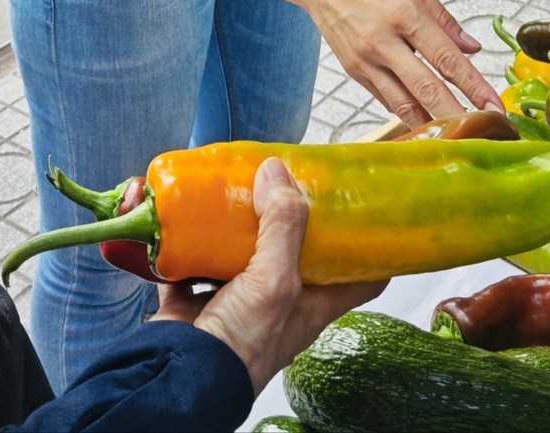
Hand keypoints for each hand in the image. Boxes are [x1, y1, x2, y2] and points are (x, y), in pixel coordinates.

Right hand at [153, 158, 383, 393]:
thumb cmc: (242, 344)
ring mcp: (236, 303)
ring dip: (237, 226)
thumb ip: (283, 226)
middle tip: (289, 180)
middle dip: (291, 219)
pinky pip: (191, 266)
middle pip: (293, 256)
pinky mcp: (196, 303)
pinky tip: (187, 217)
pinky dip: (187, 243)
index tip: (367, 207)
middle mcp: (277, 303)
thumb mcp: (276, 282)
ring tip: (238, 186)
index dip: (370, 246)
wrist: (179, 377)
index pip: (359, 277)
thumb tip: (278, 171)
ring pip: (241, 256)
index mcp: (312, 305)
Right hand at [284, 0, 497, 124]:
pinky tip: (425, 119)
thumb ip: (444, 18)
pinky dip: (407, 112)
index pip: (448, 59)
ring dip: (433, 124)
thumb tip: (472, 48)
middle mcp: (384, 42)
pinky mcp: (353, 71)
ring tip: (458, 136)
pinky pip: (386, 99)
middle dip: (459, 116)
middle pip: (428, 90)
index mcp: (404, 14)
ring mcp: (365, 60)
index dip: (475, 87)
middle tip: (483, 131)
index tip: (495, 106)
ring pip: (404, 105)